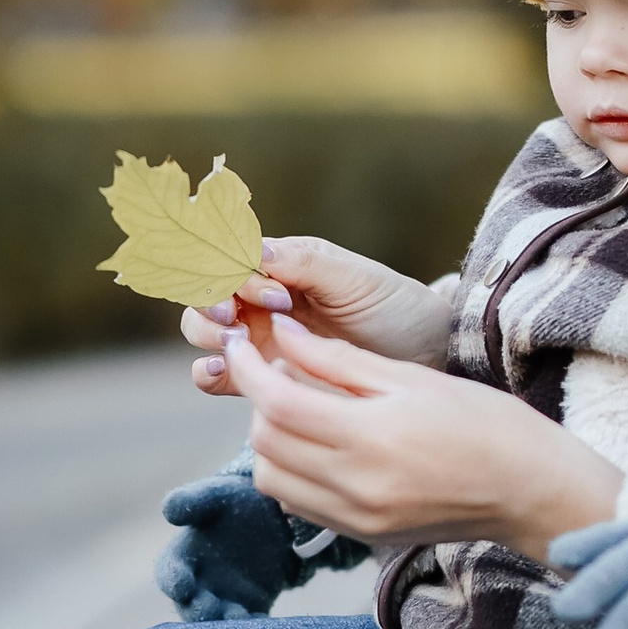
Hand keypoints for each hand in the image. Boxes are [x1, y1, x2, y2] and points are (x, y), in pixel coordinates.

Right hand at [158, 466, 351, 622]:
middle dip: (198, 612)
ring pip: (219, 622)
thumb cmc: (231, 503)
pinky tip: (264, 626)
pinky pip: (249, 625)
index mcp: (182, 559)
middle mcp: (198, 586)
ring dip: (226, 626)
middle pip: (190, 608)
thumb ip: (192, 501)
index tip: (182, 585)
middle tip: (210, 609)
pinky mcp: (250, 609)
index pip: (169, 574)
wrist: (270, 516)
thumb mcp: (214, 495)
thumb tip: (168, 511)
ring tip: (240, 618)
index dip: (173, 580)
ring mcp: (224, 600)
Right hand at [184, 234, 450, 394]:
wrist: (424, 357)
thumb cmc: (395, 308)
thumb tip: (254, 251)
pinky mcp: (264, 377)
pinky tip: (224, 370)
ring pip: (202, 331)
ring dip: (206, 333)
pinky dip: (209, 371)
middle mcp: (260, 299)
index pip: (225, 255)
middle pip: (204, 292)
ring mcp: (258, 338)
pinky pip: (218, 374)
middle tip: (234, 317)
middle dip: (208, 300)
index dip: (228, 269)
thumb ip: (305, 263)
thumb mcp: (356, 279)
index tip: (268, 290)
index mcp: (279, 264)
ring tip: (236, 342)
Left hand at [222, 315, 619, 558]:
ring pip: (271, 479)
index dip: (249, 368)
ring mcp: (357, 518)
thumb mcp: (413, 378)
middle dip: (258, 399)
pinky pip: (297, 503)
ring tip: (300, 409)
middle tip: (278, 369)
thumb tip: (282, 334)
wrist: (530, 490)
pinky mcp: (361, 535)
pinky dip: (290, 471)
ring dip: (270, 440)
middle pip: (265, 442)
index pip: (278, 403)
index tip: (242, 342)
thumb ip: (340, 359)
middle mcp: (357, 487)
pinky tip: (319, 446)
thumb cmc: (485, 423)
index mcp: (373, 438)